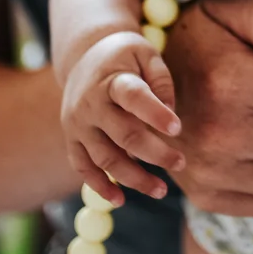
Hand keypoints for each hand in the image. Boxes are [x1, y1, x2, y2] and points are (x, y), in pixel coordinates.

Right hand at [59, 30, 182, 205]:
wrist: (84, 56)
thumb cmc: (124, 56)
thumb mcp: (146, 54)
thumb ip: (161, 80)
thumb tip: (170, 115)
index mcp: (112, 79)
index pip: (134, 97)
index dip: (155, 114)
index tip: (178, 129)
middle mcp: (90, 104)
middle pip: (124, 135)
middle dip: (155, 154)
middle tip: (181, 163)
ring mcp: (78, 124)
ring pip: (105, 159)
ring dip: (134, 178)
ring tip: (161, 190)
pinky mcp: (72, 139)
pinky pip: (83, 168)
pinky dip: (100, 186)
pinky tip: (120, 199)